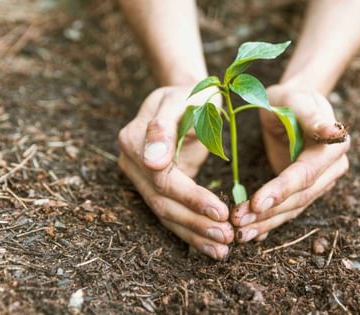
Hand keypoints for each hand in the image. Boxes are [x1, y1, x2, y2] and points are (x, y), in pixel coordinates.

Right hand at [118, 86, 233, 259]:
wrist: (187, 97)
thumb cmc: (191, 94)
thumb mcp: (183, 99)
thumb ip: (164, 127)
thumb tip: (152, 162)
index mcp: (134, 139)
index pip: (162, 178)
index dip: (191, 197)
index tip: (221, 211)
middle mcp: (132, 162)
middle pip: (162, 202)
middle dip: (196, 222)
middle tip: (227, 237)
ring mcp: (140, 178)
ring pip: (166, 214)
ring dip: (195, 234)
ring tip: (223, 249)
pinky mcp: (155, 188)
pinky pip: (171, 214)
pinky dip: (192, 232)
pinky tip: (212, 246)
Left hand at [231, 84, 349, 241]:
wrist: (292, 105)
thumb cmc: (290, 99)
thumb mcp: (296, 100)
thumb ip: (312, 116)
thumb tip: (334, 133)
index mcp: (333, 148)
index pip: (304, 174)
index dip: (281, 189)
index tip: (255, 203)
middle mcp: (332, 169)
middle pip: (300, 197)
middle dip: (268, 212)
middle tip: (238, 222)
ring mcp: (321, 182)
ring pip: (294, 209)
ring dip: (266, 223)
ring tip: (239, 233)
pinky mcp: (306, 190)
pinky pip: (289, 210)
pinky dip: (269, 223)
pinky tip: (251, 234)